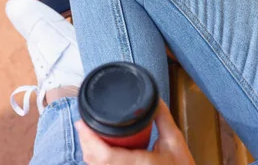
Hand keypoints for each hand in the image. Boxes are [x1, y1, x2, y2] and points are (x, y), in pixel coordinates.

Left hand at [76, 100, 194, 164]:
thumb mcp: (175, 141)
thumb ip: (162, 118)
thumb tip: (152, 99)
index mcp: (140, 164)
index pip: (106, 155)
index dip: (89, 139)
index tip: (82, 123)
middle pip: (95, 162)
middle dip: (85, 143)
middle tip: (82, 125)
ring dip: (89, 152)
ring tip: (87, 135)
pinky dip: (97, 161)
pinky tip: (96, 150)